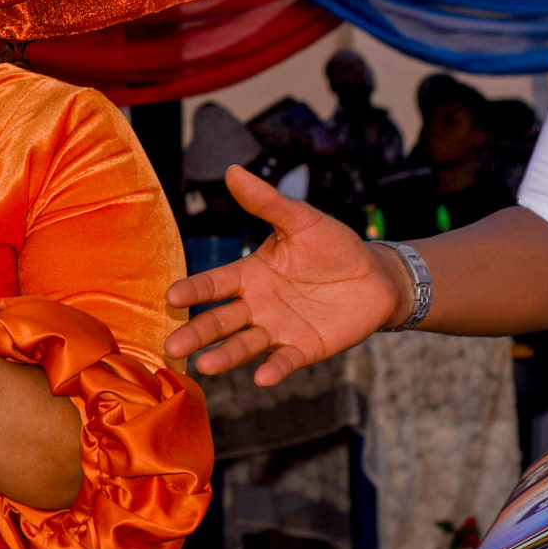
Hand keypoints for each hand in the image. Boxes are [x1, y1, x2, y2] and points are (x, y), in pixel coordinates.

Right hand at [165, 166, 406, 383]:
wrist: (375, 275)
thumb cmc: (333, 245)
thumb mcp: (300, 220)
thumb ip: (267, 202)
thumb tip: (232, 171)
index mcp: (250, 274)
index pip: (214, 284)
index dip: (194, 290)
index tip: (172, 297)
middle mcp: (257, 305)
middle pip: (220, 321)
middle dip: (196, 333)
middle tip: (171, 347)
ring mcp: (278, 329)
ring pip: (245, 344)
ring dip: (225, 355)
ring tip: (205, 366)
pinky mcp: (304, 348)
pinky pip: (285, 359)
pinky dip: (273, 368)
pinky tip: (262, 377)